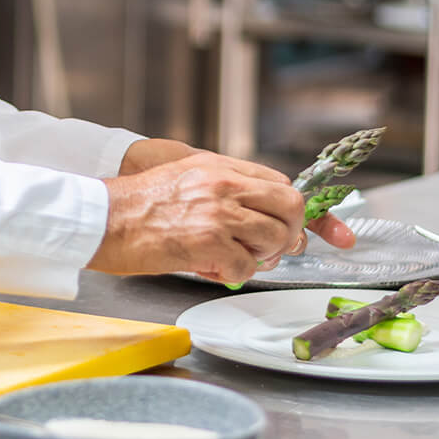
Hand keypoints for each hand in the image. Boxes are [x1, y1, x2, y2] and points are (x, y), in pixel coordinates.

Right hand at [113, 140, 357, 253]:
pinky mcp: (206, 241)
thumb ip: (227, 192)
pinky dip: (231, 272)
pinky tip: (206, 265)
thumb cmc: (138, 205)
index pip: (284, 184)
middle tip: (266, 248)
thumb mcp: (186, 179)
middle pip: (290, 208)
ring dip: (259, 256)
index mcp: (220, 167)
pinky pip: (245, 265)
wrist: (101, 218)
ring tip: (227, 256)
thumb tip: (264, 218)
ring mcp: (217, 212)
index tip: (336, 233)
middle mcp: (224, 184)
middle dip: (287, 235)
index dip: (312, 214)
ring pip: (274, 238)